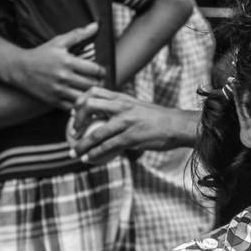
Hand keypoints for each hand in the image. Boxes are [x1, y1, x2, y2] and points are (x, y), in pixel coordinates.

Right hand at [6, 23, 106, 109]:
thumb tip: (96, 26)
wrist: (19, 69)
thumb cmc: (41, 54)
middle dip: (99, 83)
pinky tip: (81, 99)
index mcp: (67, 62)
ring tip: (91, 90)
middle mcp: (64, 77)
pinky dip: (80, 104)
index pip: (95, 70)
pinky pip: (73, 107)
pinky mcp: (53, 101)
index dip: (101, 71)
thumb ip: (78, 35)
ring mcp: (58, 90)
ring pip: (85, 96)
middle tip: (99, 81)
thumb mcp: (58, 42)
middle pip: (93, 84)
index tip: (100, 71)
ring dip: (91, 94)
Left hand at [69, 87, 197, 162]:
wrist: (177, 126)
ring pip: (96, 133)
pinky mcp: (131, 137)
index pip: (94, 91)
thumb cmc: (159, 119)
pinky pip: (107, 147)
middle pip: (89, 106)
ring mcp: (126, 122)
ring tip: (74, 152)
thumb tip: (106, 120)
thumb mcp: (138, 108)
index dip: (80, 101)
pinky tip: (88, 158)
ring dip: (81, 144)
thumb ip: (122, 111)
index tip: (74, 113)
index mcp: (123, 97)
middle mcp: (122, 106)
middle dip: (76, 120)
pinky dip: (94, 154)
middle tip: (72, 131)